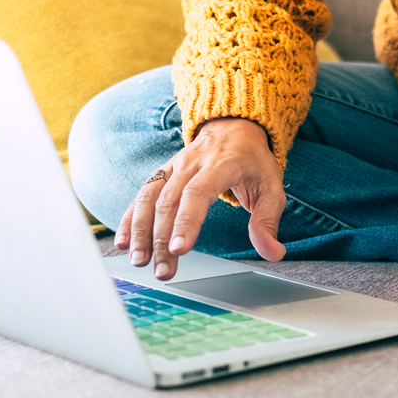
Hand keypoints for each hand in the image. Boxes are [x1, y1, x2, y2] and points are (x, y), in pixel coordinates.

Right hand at [113, 117, 286, 279]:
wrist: (234, 126)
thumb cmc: (253, 162)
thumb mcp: (271, 188)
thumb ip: (268, 222)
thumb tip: (273, 254)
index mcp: (221, 164)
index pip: (199, 192)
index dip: (187, 221)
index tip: (179, 249)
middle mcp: (192, 163)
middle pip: (170, 201)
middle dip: (162, 238)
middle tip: (162, 271)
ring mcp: (174, 166)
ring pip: (150, 197)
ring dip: (141, 230)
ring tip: (139, 261)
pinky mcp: (162, 173)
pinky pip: (142, 194)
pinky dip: (130, 218)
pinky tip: (124, 242)